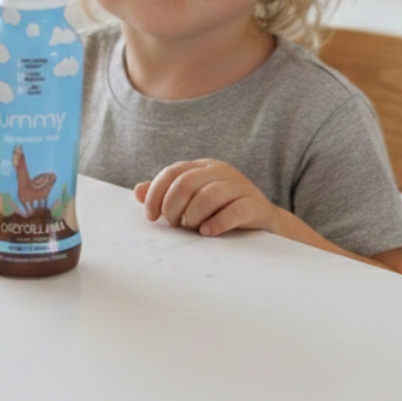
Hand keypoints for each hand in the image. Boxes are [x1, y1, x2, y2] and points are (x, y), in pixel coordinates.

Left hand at [135, 159, 277, 236]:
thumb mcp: (192, 200)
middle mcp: (220, 172)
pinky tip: (208, 233)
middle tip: (173, 224)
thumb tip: (137, 191)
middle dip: (172, 206)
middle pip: (186, 182)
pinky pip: (233, 211)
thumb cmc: (221, 211)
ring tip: (193, 229)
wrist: (264, 223)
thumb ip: (166, 195)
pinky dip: (217, 223)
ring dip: (193, 216)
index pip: (172, 172)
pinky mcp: (254, 205)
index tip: (150, 216)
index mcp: (202, 167)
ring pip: (208, 195)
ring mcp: (239, 186)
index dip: (156, 194)